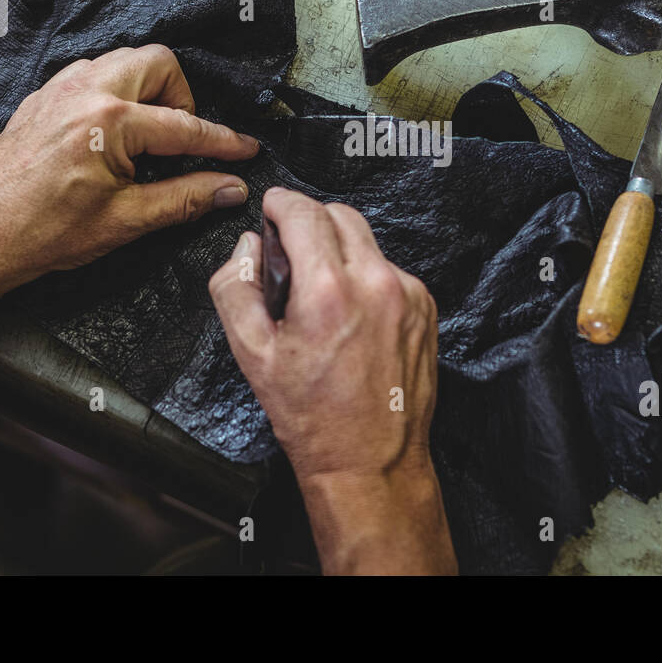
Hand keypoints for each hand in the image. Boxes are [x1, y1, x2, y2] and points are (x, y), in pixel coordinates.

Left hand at [0, 44, 258, 290]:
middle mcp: (85, 91)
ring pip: (123, 60)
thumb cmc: (48, 233)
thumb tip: (230, 188)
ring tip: (145, 137)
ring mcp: (59, 89)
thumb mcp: (127, 220)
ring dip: (145, 90)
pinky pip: (90, 74)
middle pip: (158, 62)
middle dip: (180, 97)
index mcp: (109, 122)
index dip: (223, 142)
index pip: (186, 126)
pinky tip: (110, 135)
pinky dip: (112, 93)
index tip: (246, 150)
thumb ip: (186, 198)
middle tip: (179, 140)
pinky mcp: (41, 97)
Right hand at [209, 187, 455, 573]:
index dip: (280, 203)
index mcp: (328, 290)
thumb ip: (236, 286)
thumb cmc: (312, 416)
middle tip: (290, 251)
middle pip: (339, 214)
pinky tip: (351, 313)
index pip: (303, 211)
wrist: (370, 460)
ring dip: (339, 250)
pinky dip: (366, 277)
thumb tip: (247, 245)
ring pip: (367, 241)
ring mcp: (407, 294)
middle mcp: (375, 283)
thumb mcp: (250, 353)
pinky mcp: (425, 307)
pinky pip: (389, 269)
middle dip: (309, 221)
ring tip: (321, 293)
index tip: (271, 207)